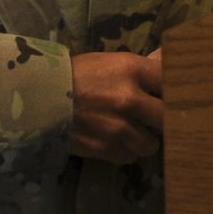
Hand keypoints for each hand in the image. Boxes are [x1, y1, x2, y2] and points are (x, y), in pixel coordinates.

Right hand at [69, 48, 163, 163]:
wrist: (37, 98)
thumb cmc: (75, 74)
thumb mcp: (109, 62)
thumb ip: (141, 66)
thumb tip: (168, 57)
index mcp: (131, 70)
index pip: (170, 80)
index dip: (174, 89)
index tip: (174, 94)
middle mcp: (130, 99)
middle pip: (167, 117)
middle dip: (161, 120)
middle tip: (153, 118)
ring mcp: (118, 127)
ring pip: (150, 143)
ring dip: (144, 139)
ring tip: (133, 132)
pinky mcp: (105, 148)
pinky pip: (130, 156)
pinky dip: (125, 151)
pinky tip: (116, 141)